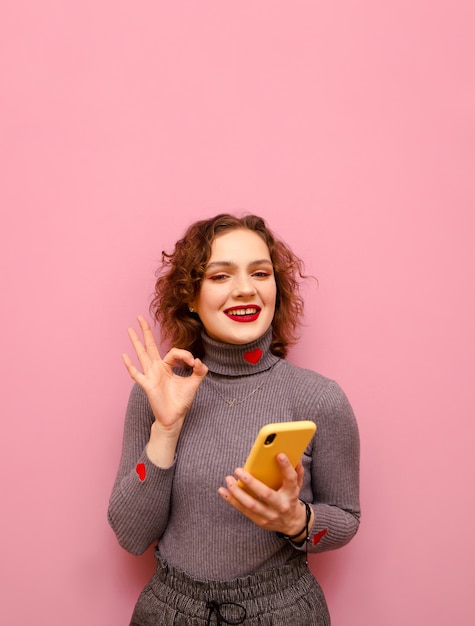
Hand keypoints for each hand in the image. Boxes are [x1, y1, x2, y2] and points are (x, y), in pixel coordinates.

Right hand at [122, 316, 207, 434]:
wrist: (174, 418)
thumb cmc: (181, 401)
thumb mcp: (194, 384)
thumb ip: (199, 371)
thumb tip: (198, 360)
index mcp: (167, 366)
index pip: (174, 352)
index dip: (185, 355)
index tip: (193, 363)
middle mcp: (157, 368)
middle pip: (149, 346)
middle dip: (145, 331)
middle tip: (139, 317)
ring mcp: (150, 375)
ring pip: (142, 355)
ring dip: (136, 342)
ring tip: (130, 329)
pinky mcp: (147, 384)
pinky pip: (136, 374)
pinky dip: (130, 366)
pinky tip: (124, 356)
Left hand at [218, 456, 312, 538]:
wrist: (292, 524)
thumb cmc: (291, 498)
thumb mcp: (297, 485)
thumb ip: (297, 471)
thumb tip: (295, 456)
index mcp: (292, 494)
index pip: (291, 480)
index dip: (286, 467)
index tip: (279, 455)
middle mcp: (281, 505)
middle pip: (266, 494)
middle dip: (251, 482)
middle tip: (238, 470)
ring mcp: (270, 515)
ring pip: (252, 504)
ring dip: (237, 492)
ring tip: (228, 479)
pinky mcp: (260, 521)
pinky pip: (243, 510)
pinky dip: (232, 500)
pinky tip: (223, 491)